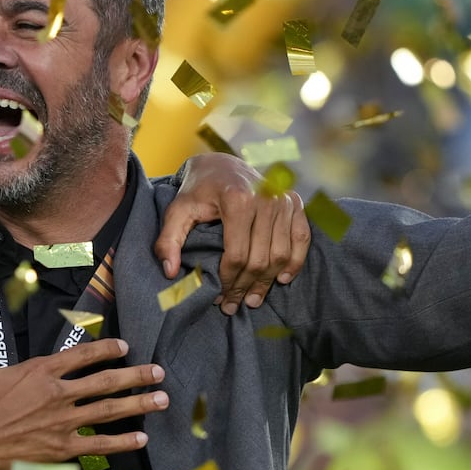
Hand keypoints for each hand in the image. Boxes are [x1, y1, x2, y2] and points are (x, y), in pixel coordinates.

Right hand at [0, 298, 167, 469]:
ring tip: (162, 401)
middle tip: (159, 373)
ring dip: (138, 405)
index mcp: (38, 371)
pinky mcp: (60, 450)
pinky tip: (141, 440)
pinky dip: (121, 442)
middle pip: (105, 381)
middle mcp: (56, 393)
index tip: (125, 347)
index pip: (81, 355)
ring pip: (108, 411)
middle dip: (136, 376)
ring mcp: (61, 423)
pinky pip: (98, 445)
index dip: (106, 350)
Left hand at [155, 154, 309, 314]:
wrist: (222, 164)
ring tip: (253, 299)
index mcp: (237, 200)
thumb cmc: (198, 190)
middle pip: (260, 258)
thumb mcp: (178, 211)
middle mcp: (265, 198)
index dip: (229, 281)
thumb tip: (170, 271)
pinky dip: (295, 261)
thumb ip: (169, 240)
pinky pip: (301, 238)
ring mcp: (283, 200)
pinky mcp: (294, 202)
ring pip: (280, 254)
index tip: (219, 298)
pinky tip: (282, 279)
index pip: (238, 254)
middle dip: (245, 287)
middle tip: (233, 305)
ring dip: (268, 282)